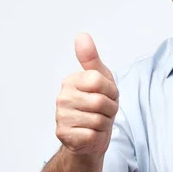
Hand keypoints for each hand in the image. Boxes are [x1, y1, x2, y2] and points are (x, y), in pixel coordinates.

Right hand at [55, 33, 118, 156]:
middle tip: (104, 110)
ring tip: (97, 121)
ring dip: (105, 122)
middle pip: (100, 101)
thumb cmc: (98, 104)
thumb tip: (82, 35)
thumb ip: (91, 58)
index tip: (108, 94)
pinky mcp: (64, 135)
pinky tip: (91, 133)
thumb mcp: (100, 78)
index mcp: (71, 80)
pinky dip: (98, 135)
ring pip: (98, 119)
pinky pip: (92, 134)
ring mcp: (61, 117)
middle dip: (110, 108)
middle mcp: (62, 97)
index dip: (110, 90)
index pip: (98, 81)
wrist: (91, 135)